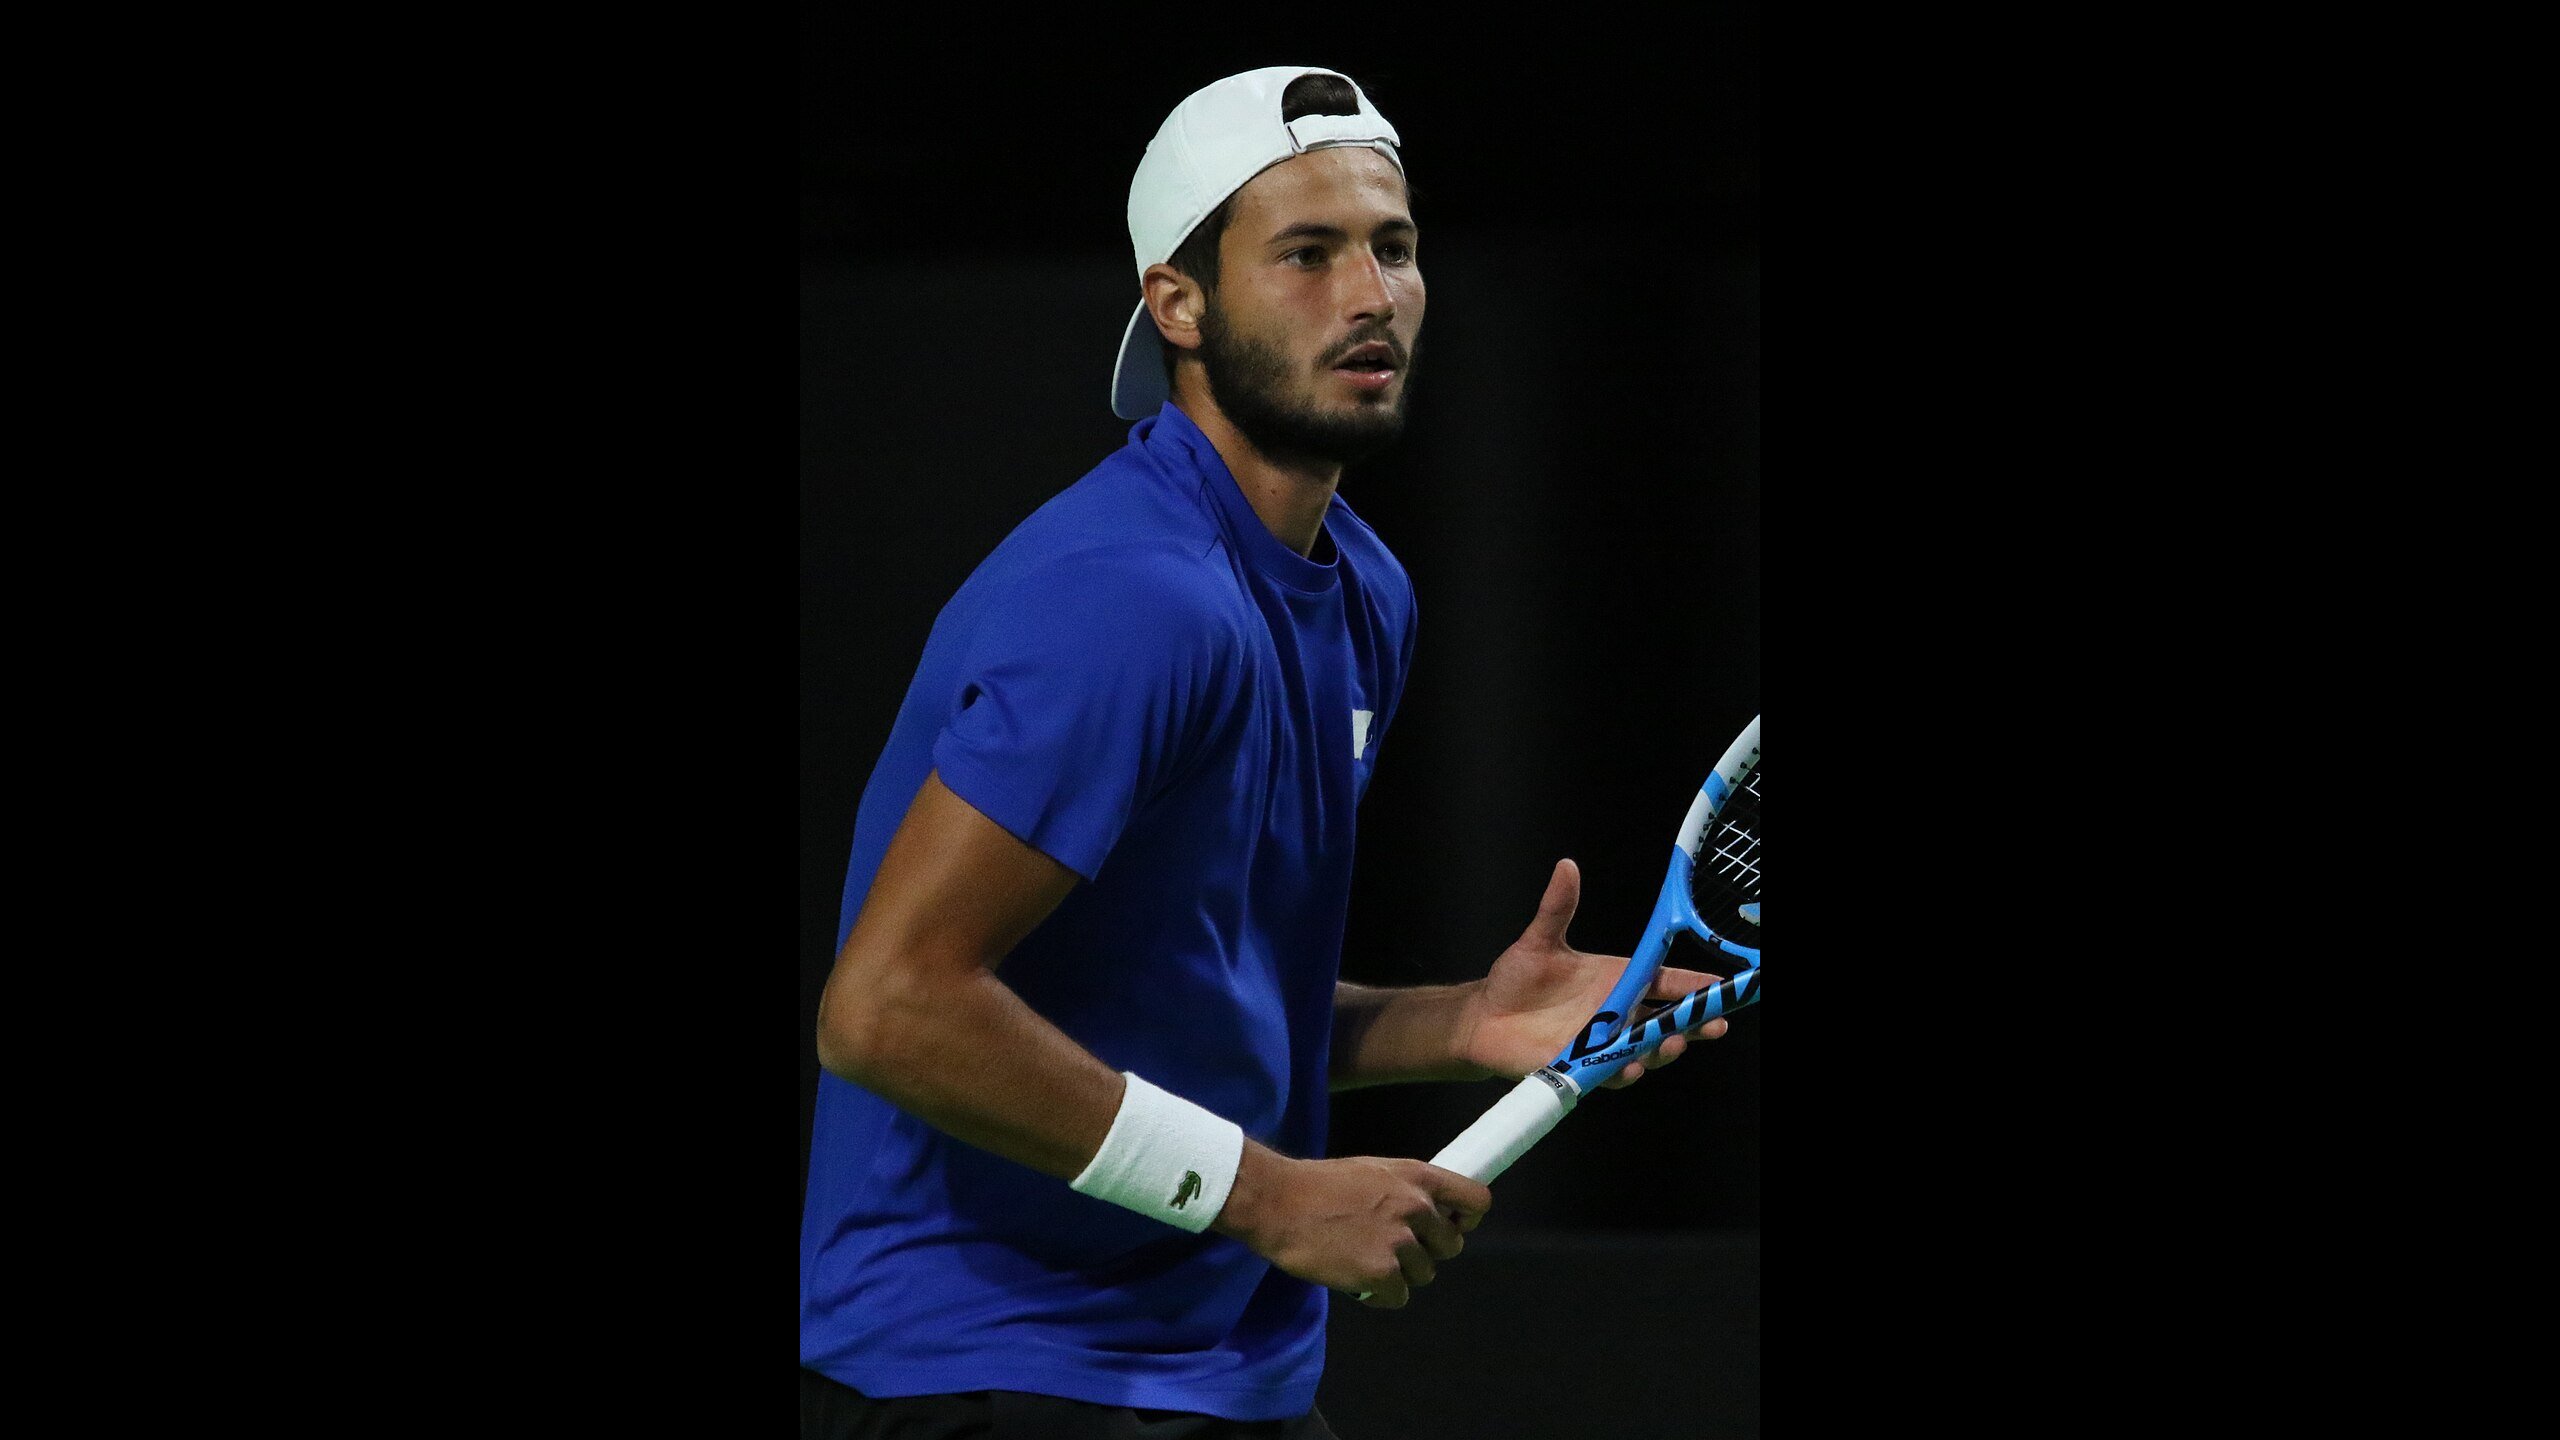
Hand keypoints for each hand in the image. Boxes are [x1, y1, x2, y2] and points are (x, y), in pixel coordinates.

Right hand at [1214, 1147, 1490, 1308]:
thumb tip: (1431, 1213)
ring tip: (1364, 1259)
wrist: (1277, 1202)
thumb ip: (1407, 1190)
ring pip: (1425, 1274)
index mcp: (1417, 1177)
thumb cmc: (1318, 1186)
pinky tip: (1355, 1279)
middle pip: (1451, 1246)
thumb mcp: (1373, 1171)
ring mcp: (1400, 1242)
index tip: (1450, 1227)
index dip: (1466, 1219)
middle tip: (1392, 1248)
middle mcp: (1416, 1207)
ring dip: (1399, 1274)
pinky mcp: (1381, 1273)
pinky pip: (1398, 1297)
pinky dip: (1378, 1295)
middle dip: (1426, 1251)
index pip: (1476, 1201)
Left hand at [1454, 859, 1728, 1090]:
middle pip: (1668, 1018)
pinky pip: (1612, 1071)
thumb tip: (1566, 867)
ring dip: (1664, 1047)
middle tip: (1716, 1023)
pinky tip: (1632, 1065)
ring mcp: (1604, 1041)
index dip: (1694, 984)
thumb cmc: (1516, 979)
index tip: (1722, 985)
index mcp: (1617, 979)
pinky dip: (1625, 1069)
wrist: (1484, 1018)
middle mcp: (1617, 1012)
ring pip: (1647, 1047)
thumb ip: (1558, 907)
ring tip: (1673, 1041)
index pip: (1665, 981)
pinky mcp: (1585, 1066)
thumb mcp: (1539, 940)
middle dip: (1696, 1022)